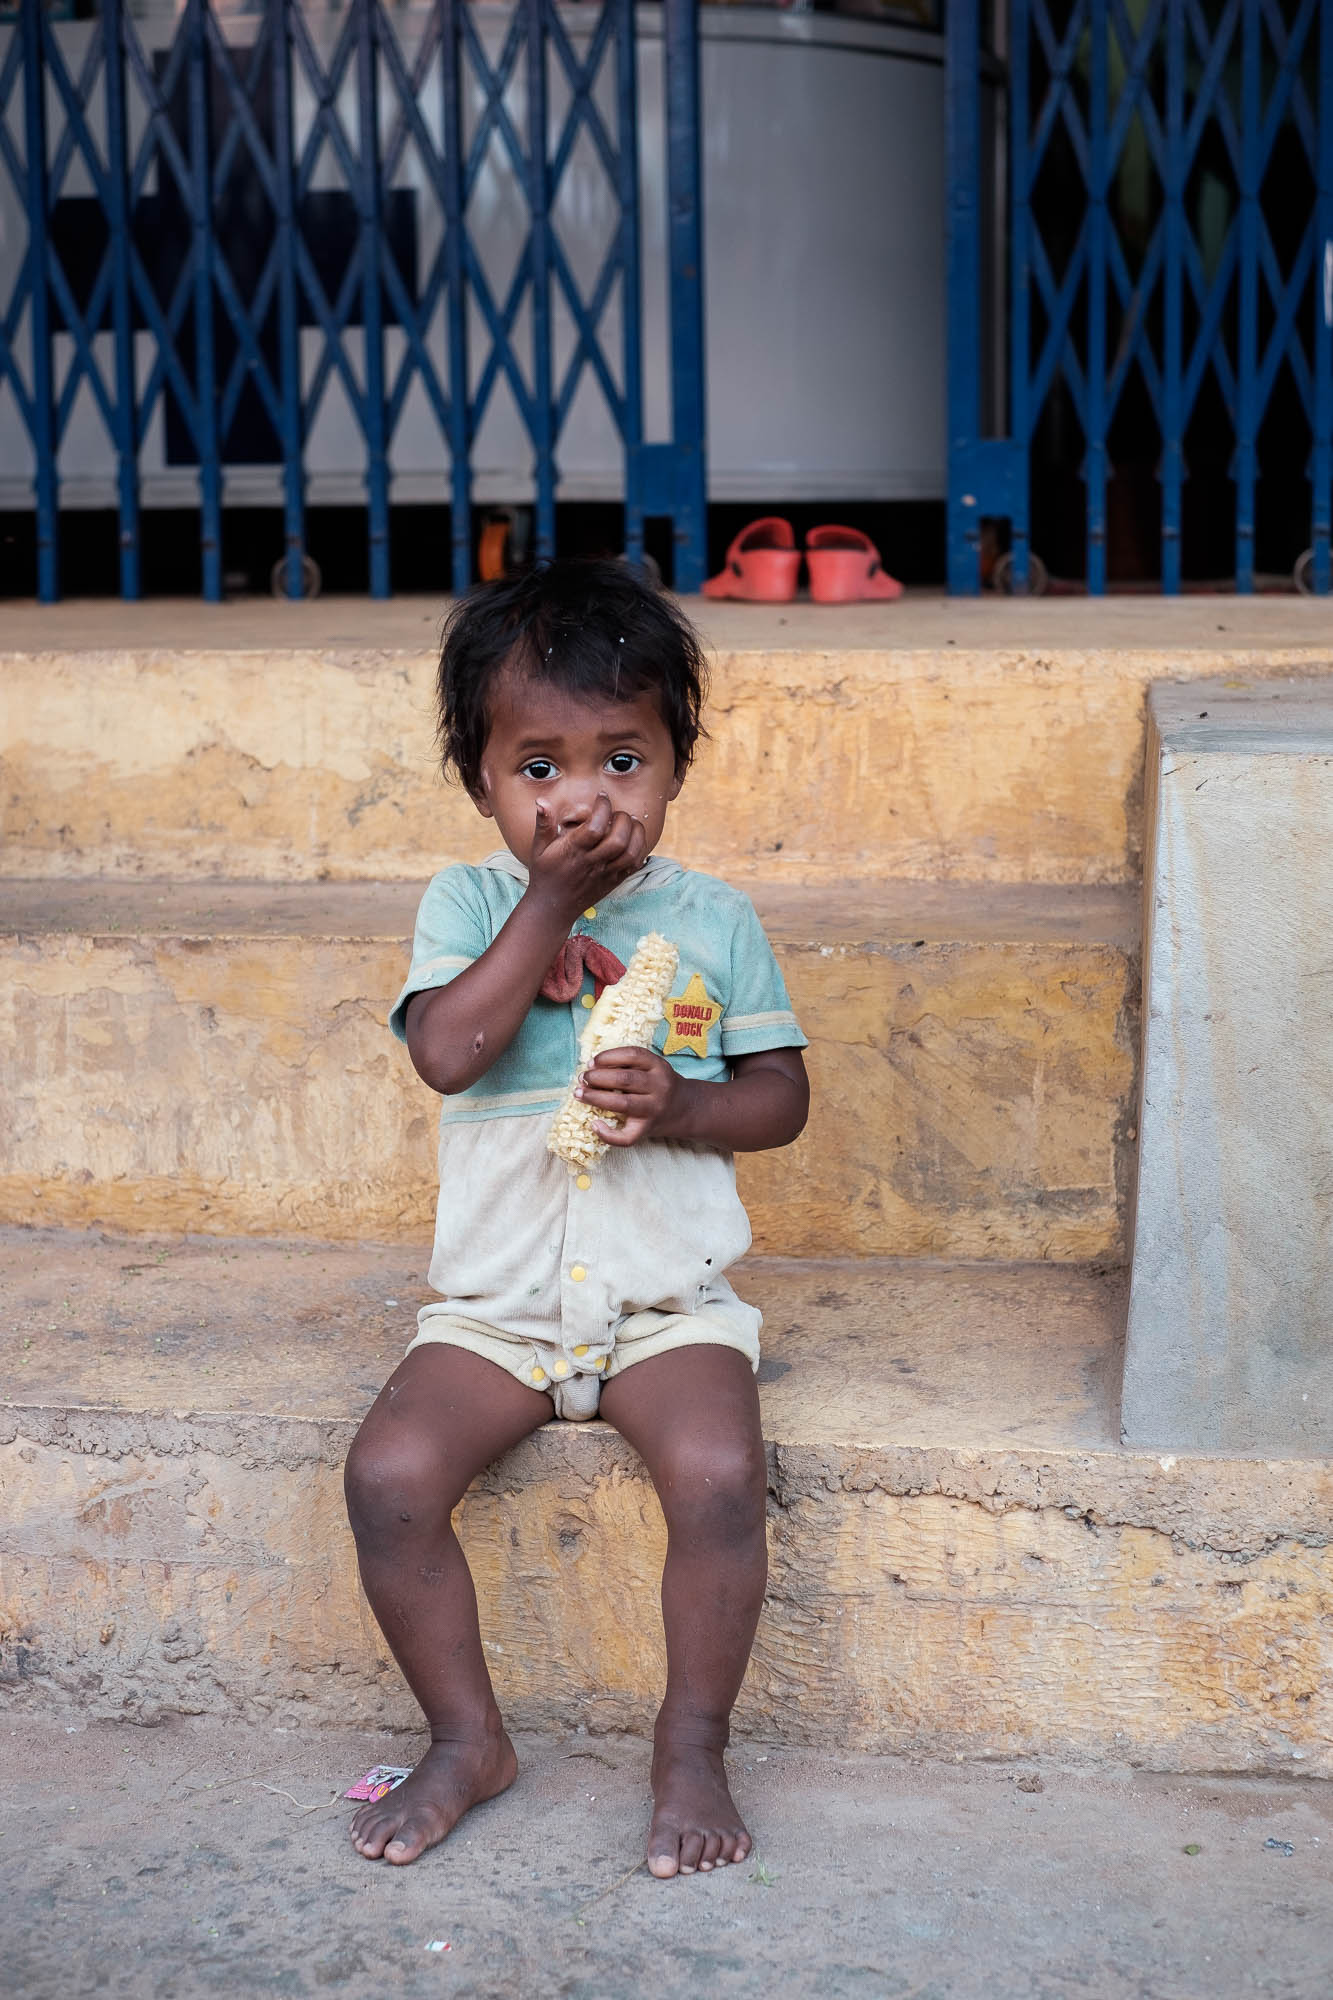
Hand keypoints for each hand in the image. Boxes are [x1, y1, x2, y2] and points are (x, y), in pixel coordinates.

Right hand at [528, 794, 647, 917]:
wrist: (552, 908)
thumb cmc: (545, 873)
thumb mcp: (539, 847)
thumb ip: (543, 823)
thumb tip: (541, 801)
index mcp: (573, 851)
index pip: (595, 827)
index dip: (603, 808)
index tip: (602, 797)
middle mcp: (591, 863)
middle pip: (618, 840)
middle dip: (623, 819)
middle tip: (616, 813)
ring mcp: (605, 873)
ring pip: (631, 853)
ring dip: (636, 832)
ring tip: (629, 823)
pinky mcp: (614, 881)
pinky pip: (635, 865)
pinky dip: (639, 848)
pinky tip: (632, 838)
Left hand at [575, 1045, 681, 1146]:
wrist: (685, 1109)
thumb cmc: (659, 1085)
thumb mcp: (652, 1067)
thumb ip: (629, 1064)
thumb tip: (592, 1067)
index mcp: (659, 1066)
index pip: (632, 1055)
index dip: (608, 1057)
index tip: (591, 1062)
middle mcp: (659, 1086)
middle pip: (625, 1079)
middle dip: (598, 1077)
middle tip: (583, 1078)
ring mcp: (654, 1109)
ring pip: (623, 1104)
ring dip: (596, 1098)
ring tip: (579, 1094)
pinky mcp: (647, 1129)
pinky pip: (626, 1137)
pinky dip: (607, 1134)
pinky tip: (595, 1124)